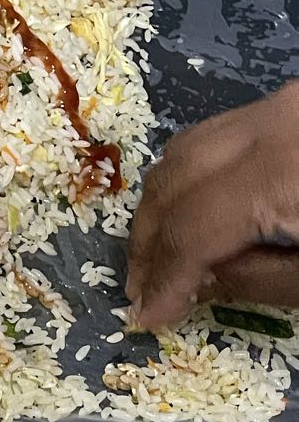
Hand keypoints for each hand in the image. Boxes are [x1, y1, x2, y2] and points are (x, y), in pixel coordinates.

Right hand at [126, 84, 298, 327]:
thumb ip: (259, 280)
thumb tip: (194, 282)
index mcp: (282, 165)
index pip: (196, 224)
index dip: (165, 274)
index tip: (147, 315)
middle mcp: (270, 121)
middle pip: (176, 180)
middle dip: (150, 240)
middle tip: (139, 289)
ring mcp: (276, 105)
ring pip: (184, 151)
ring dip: (161, 207)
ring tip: (157, 257)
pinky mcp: (283, 106)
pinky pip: (213, 137)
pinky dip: (189, 178)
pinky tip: (190, 214)